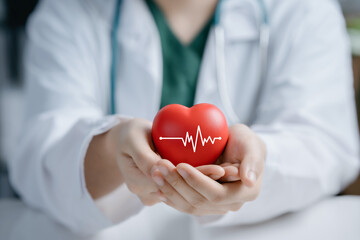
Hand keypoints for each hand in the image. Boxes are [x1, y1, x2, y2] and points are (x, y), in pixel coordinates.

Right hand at [109, 118, 226, 205]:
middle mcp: (148, 193)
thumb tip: (160, 169)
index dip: (196, 177)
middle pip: (183, 191)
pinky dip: (203, 179)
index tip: (217, 168)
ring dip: (209, 183)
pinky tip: (221, 171)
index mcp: (137, 183)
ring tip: (231, 172)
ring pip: (187, 191)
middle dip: (208, 182)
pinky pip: (186, 186)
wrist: (126, 140)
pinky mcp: (165, 187)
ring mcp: (157, 192)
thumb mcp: (133, 140)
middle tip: (231, 171)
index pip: (172, 183)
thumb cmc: (129, 135)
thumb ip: (144, 156)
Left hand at [150, 124, 265, 214]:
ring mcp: (217, 205)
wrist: (238, 147)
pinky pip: (186, 205)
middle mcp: (231, 203)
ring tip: (155, 174)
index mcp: (245, 192)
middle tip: (160, 167)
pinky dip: (171, 197)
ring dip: (170, 190)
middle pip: (199, 201)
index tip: (180, 165)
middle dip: (177, 184)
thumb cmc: (246, 142)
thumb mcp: (252, 144)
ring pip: (189, 205)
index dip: (196, 181)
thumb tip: (248, 180)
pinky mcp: (205, 202)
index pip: (216, 193)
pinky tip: (158, 188)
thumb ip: (252, 161)